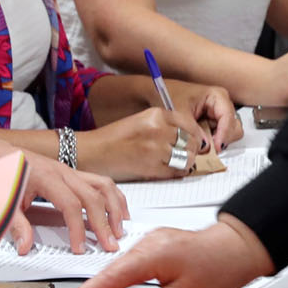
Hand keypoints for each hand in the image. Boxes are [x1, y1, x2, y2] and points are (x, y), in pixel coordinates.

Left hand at [5, 149, 126, 256]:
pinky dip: (113, 197)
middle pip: (93, 196)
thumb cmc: (2, 174)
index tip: (79, 247)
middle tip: (109, 244)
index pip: (71, 205)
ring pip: (103, 185)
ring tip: (120, 229)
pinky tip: (118, 212)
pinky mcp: (73, 174)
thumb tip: (25, 247)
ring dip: (115, 207)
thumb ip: (16, 225)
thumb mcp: (5, 202)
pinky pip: (100, 182)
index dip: (78, 228)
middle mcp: (63, 172)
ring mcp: (70, 171)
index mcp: (46, 177)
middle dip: (104, 222)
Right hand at [66, 213, 273, 287]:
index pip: (107, 280)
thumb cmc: (221, 267)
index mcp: (150, 256)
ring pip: (114, 274)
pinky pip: (126, 269)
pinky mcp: (155, 249)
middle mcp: (146, 246)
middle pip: (106, 277)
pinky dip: (113, 287)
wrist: (240, 247)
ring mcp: (150, 245)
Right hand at [78, 107, 212, 180]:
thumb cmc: (113, 139)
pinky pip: (176, 172)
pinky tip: (168, 171)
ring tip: (176, 164)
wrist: (91, 153)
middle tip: (187, 155)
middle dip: (192, 150)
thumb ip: (164, 126)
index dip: (195, 135)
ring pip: (186, 158)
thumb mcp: (141, 122)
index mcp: (155, 114)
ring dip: (185, 164)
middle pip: (191, 141)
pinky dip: (176, 174)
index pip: (190, 124)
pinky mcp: (152, 167)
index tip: (196, 142)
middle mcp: (158, 129)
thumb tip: (189, 138)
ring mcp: (155, 149)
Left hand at [166, 79, 242, 150]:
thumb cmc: (168, 96)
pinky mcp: (211, 125)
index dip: (224, 134)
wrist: (156, 95)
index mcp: (217, 96)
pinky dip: (211, 143)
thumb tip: (205, 147)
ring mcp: (217, 116)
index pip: (228, 118)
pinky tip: (199, 142)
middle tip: (208, 148)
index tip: (216, 148)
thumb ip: (193, 131)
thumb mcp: (179, 113)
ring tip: (200, 143)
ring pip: (228, 135)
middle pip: (233, 127)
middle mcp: (221, 106)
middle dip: (222, 139)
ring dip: (216, 142)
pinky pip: (218, 138)